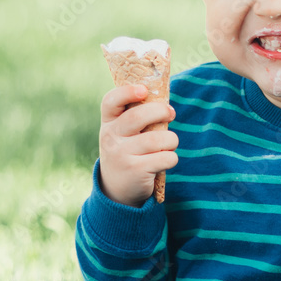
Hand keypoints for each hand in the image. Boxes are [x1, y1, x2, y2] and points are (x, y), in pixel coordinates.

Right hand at [98, 84, 178, 207]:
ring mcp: (121, 155)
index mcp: (109, 122)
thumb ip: (137, 116)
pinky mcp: (136, 170)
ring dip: (172, 139)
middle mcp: (111, 137)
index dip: (127, 92)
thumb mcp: (123, 133)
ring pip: (157, 139)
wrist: (117, 189)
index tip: (144, 91)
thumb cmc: (128, 151)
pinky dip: (172, 158)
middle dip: (161, 111)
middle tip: (170, 113)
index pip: (111, 101)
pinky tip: (166, 160)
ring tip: (170, 143)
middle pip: (138, 116)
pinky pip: (165, 158)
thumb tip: (165, 104)